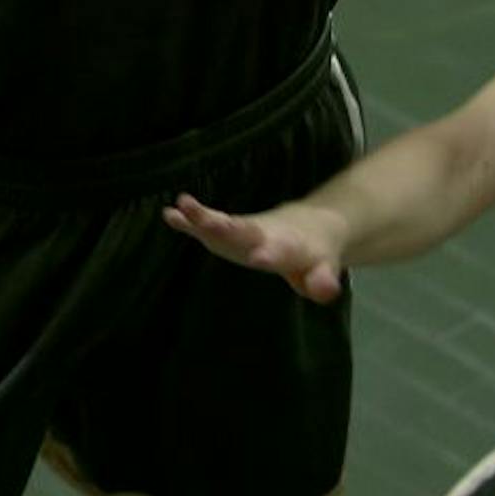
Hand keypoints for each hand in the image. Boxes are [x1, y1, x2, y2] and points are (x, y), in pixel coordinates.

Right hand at [164, 193, 345, 302]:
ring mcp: (242, 230)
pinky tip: (169, 214)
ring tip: (181, 205)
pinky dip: (189, 220)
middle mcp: (260, 233)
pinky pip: (206, 225)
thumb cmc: (312, 255)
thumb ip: (322, 281)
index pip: (279, 250)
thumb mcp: (324, 270)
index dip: (271, 253)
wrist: (308, 227)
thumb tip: (326, 290)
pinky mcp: (227, 230)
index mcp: (286, 246)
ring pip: (221, 223)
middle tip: (210, 221)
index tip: (259, 256)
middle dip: (226, 227)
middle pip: (243, 230)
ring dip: (202, 216)